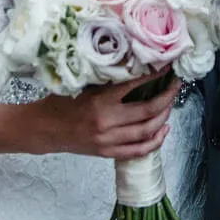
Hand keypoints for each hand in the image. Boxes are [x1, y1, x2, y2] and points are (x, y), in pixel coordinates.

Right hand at [25, 75, 176, 158]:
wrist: (44, 129)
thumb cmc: (61, 103)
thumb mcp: (82, 85)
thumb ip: (106, 81)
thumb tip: (133, 67)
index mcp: (99, 101)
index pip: (134, 86)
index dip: (154, 77)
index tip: (166, 69)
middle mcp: (106, 121)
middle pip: (147, 111)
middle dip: (167, 98)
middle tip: (175, 86)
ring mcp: (108, 140)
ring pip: (147, 131)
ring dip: (164, 118)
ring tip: (170, 105)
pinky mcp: (107, 152)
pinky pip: (138, 150)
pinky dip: (155, 141)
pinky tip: (163, 130)